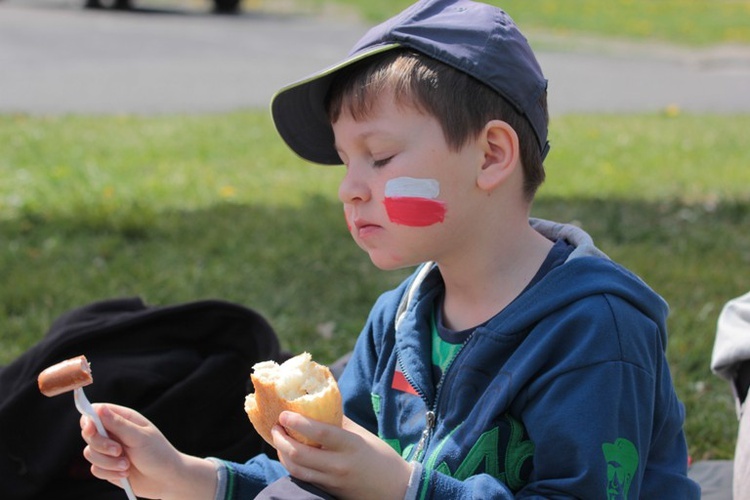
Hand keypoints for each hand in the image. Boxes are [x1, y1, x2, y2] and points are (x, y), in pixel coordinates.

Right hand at [80, 403, 216, 499]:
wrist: (166, 479)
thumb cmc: (158, 453)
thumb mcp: (139, 437)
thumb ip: (118, 424)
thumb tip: (98, 408)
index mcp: (123, 419)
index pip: (96, 412)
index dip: (89, 420)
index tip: (91, 430)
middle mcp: (114, 433)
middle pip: (89, 434)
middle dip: (101, 445)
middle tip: (119, 450)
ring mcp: (109, 451)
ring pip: (90, 453)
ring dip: (108, 462)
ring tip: (126, 464)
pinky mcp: (107, 467)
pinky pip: (95, 469)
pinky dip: (109, 473)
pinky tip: (125, 473)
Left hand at [272, 412, 412, 499]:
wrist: (395, 489)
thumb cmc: (380, 456)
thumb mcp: (362, 434)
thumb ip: (339, 421)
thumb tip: (318, 405)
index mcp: (350, 445)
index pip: (319, 432)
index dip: (298, 423)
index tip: (284, 414)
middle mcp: (339, 465)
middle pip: (300, 454)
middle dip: (281, 439)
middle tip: (275, 426)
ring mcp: (332, 481)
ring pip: (296, 469)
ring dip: (282, 453)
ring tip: (279, 439)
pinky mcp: (328, 491)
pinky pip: (303, 477)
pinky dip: (292, 465)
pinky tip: (288, 454)